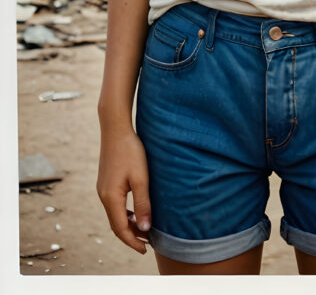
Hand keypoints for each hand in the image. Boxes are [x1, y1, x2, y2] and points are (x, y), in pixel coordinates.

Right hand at [96, 127, 151, 253]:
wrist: (115, 129)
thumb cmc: (130, 151)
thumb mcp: (141, 178)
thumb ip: (143, 204)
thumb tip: (144, 229)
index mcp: (111, 197)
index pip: (121, 229)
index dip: (133, 242)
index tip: (145, 249)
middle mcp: (103, 196)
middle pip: (116, 224)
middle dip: (131, 236)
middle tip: (148, 243)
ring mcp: (103, 189)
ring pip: (115, 215)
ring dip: (128, 225)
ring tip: (144, 230)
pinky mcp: (106, 182)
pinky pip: (114, 205)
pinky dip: (125, 213)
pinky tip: (136, 211)